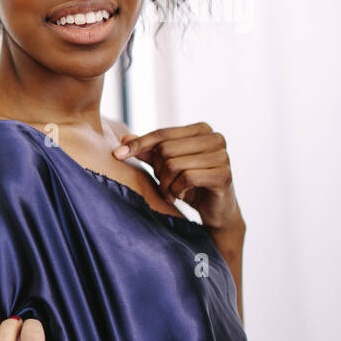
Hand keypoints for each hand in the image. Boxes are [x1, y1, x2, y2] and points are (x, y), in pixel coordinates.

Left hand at [113, 122, 243, 233]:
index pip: (162, 134)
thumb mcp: (166, 166)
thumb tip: (124, 139)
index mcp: (202, 129)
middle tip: (164, 184)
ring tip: (172, 192)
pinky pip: (186, 178)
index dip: (138, 144)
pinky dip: (177, 191)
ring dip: (166, 184)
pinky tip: (182, 196)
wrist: (215, 210)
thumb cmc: (190, 184)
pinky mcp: (223, 174)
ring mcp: (222, 155)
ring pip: (173, 165)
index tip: (117, 154)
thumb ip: (148, 151)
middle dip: (158, 171)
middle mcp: (215, 138)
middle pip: (166, 149)